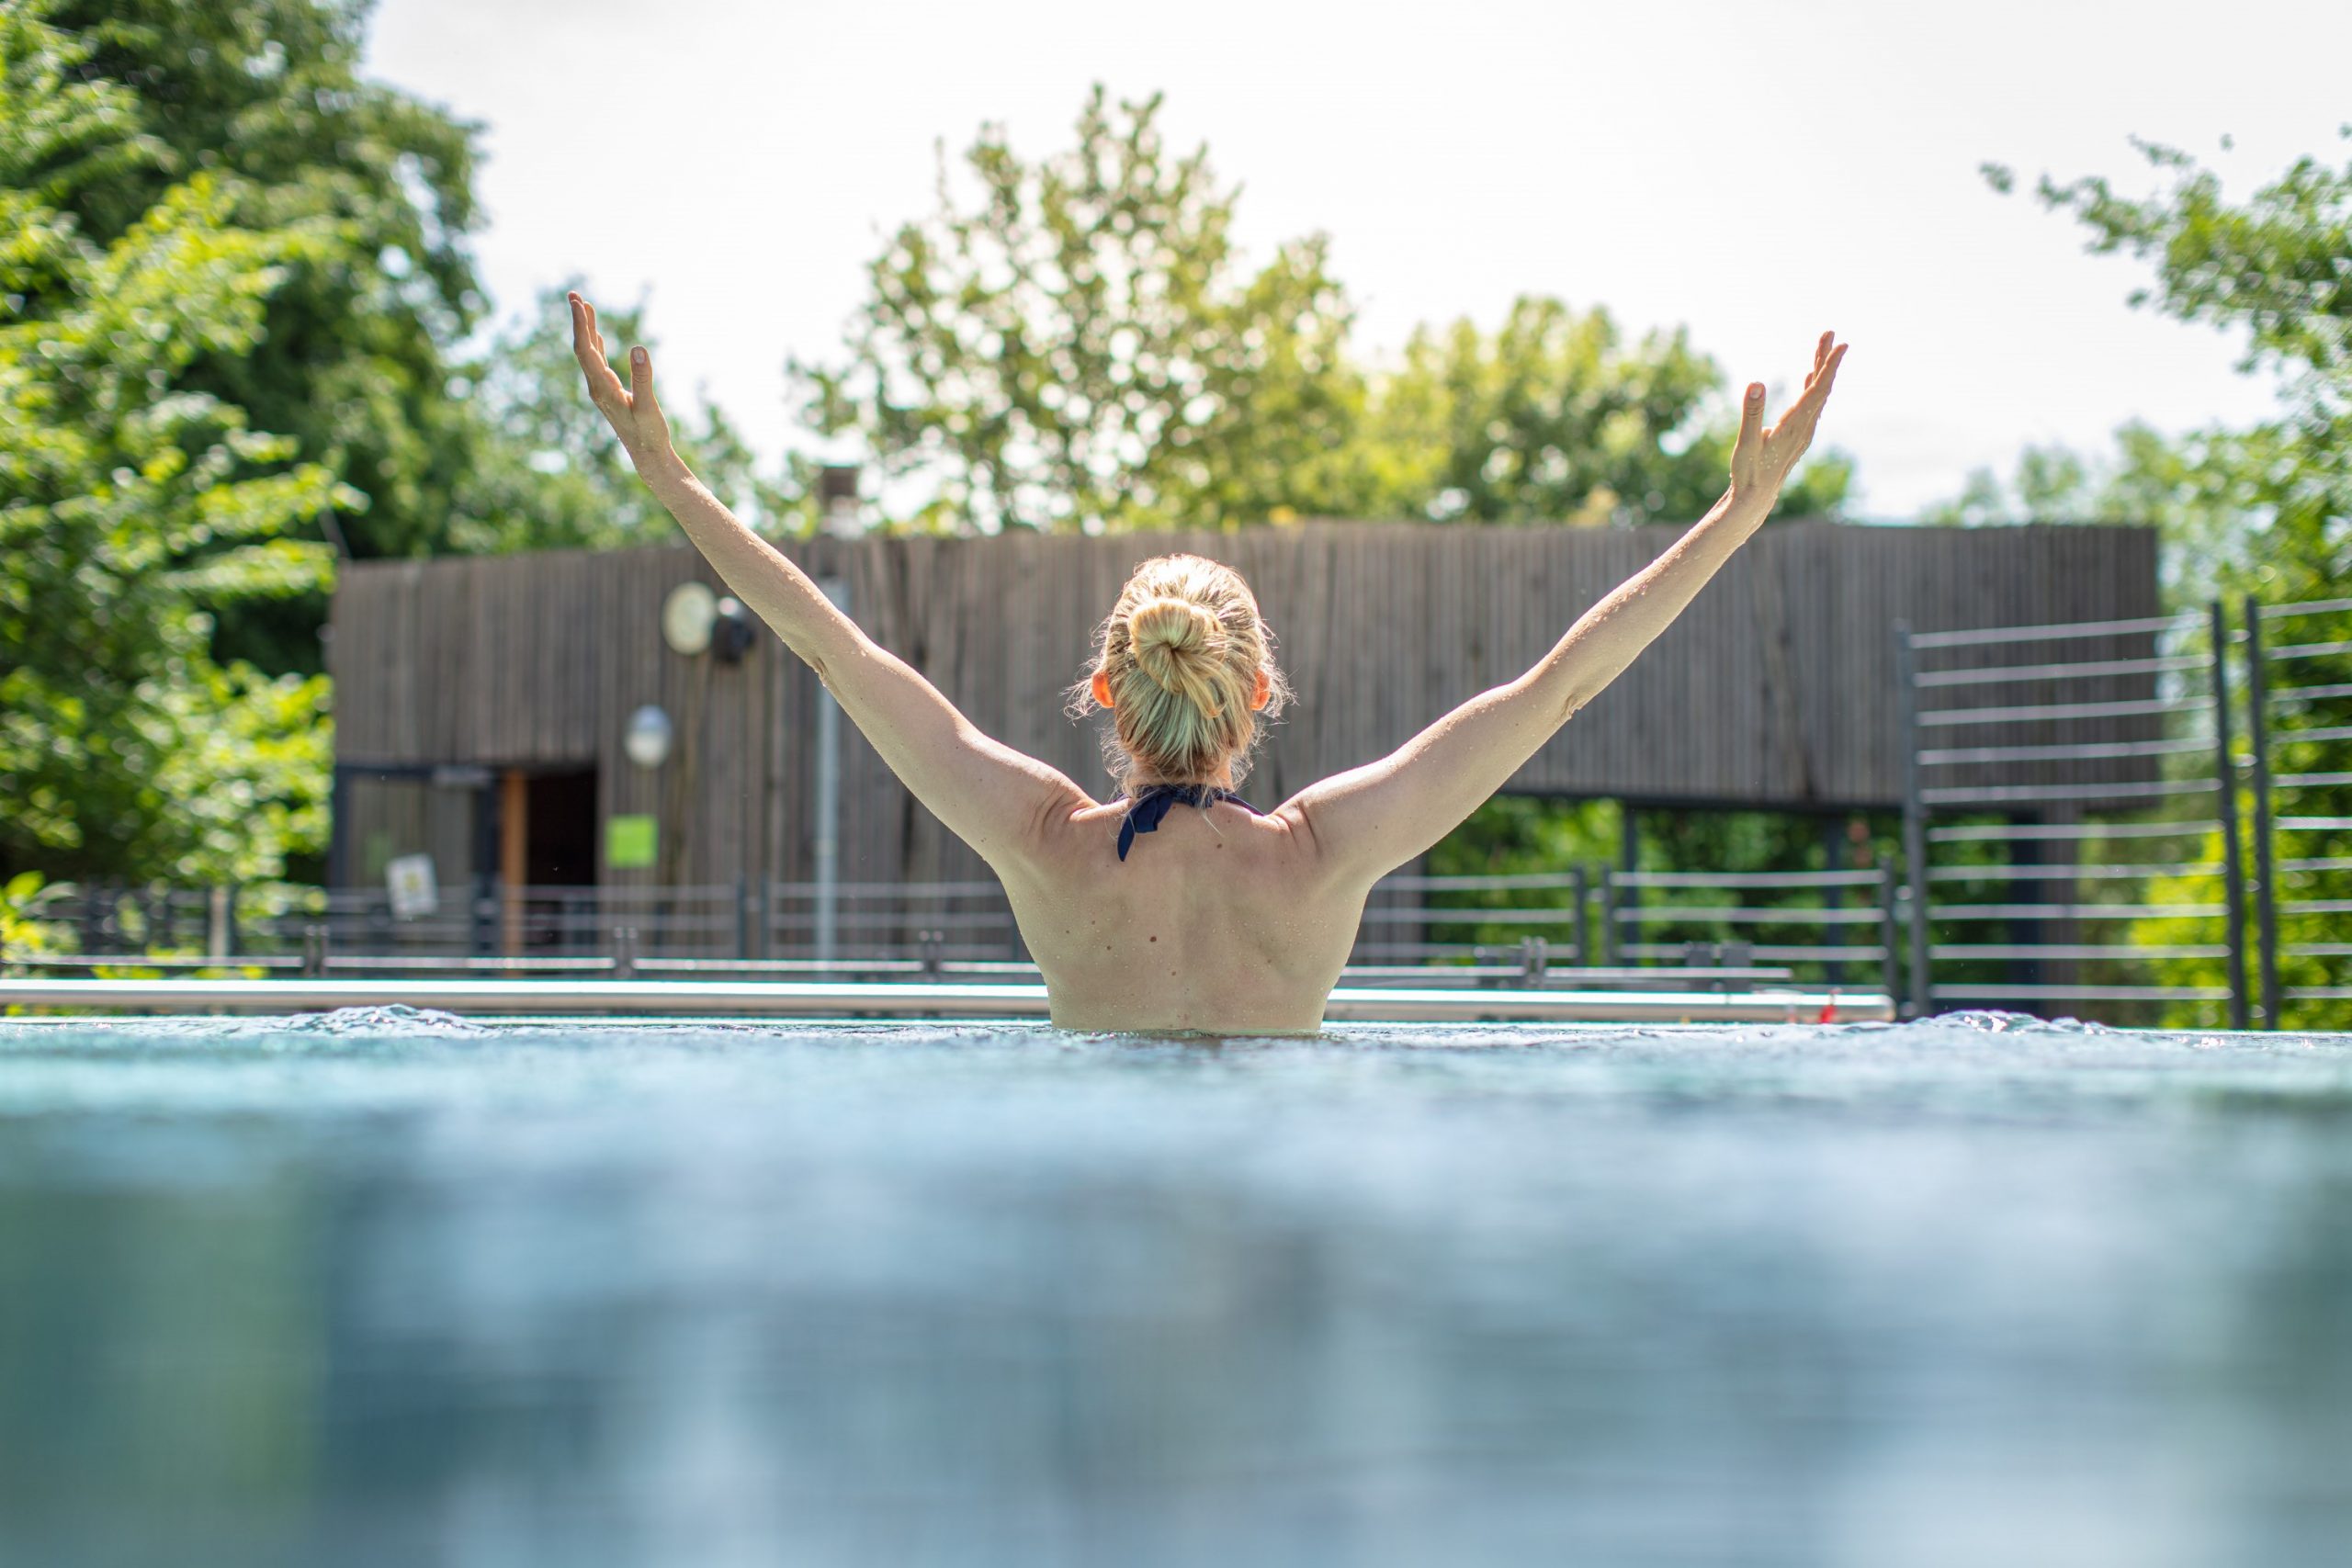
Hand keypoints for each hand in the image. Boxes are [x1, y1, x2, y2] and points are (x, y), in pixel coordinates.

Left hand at [569, 291, 672, 465]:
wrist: (648, 457)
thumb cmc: (649, 434)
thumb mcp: (649, 407)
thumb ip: (643, 378)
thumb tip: (637, 348)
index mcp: (603, 389)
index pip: (585, 351)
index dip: (580, 325)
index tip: (579, 303)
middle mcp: (597, 387)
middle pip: (582, 348)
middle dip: (578, 320)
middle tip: (573, 294)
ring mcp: (601, 390)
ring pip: (589, 353)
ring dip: (586, 329)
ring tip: (583, 305)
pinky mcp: (609, 392)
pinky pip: (597, 362)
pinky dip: (595, 343)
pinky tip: (597, 334)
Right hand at [1730, 330, 1847, 500]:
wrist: (1756, 498)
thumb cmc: (1749, 472)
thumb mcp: (1746, 442)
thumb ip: (1751, 412)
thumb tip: (1756, 383)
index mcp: (1795, 425)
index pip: (1818, 390)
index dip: (1829, 366)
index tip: (1841, 345)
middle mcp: (1805, 427)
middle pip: (1822, 387)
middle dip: (1826, 359)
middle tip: (1830, 333)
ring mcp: (1803, 431)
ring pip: (1818, 395)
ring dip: (1820, 370)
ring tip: (1823, 347)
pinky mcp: (1798, 434)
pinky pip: (1811, 404)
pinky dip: (1813, 386)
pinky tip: (1810, 377)